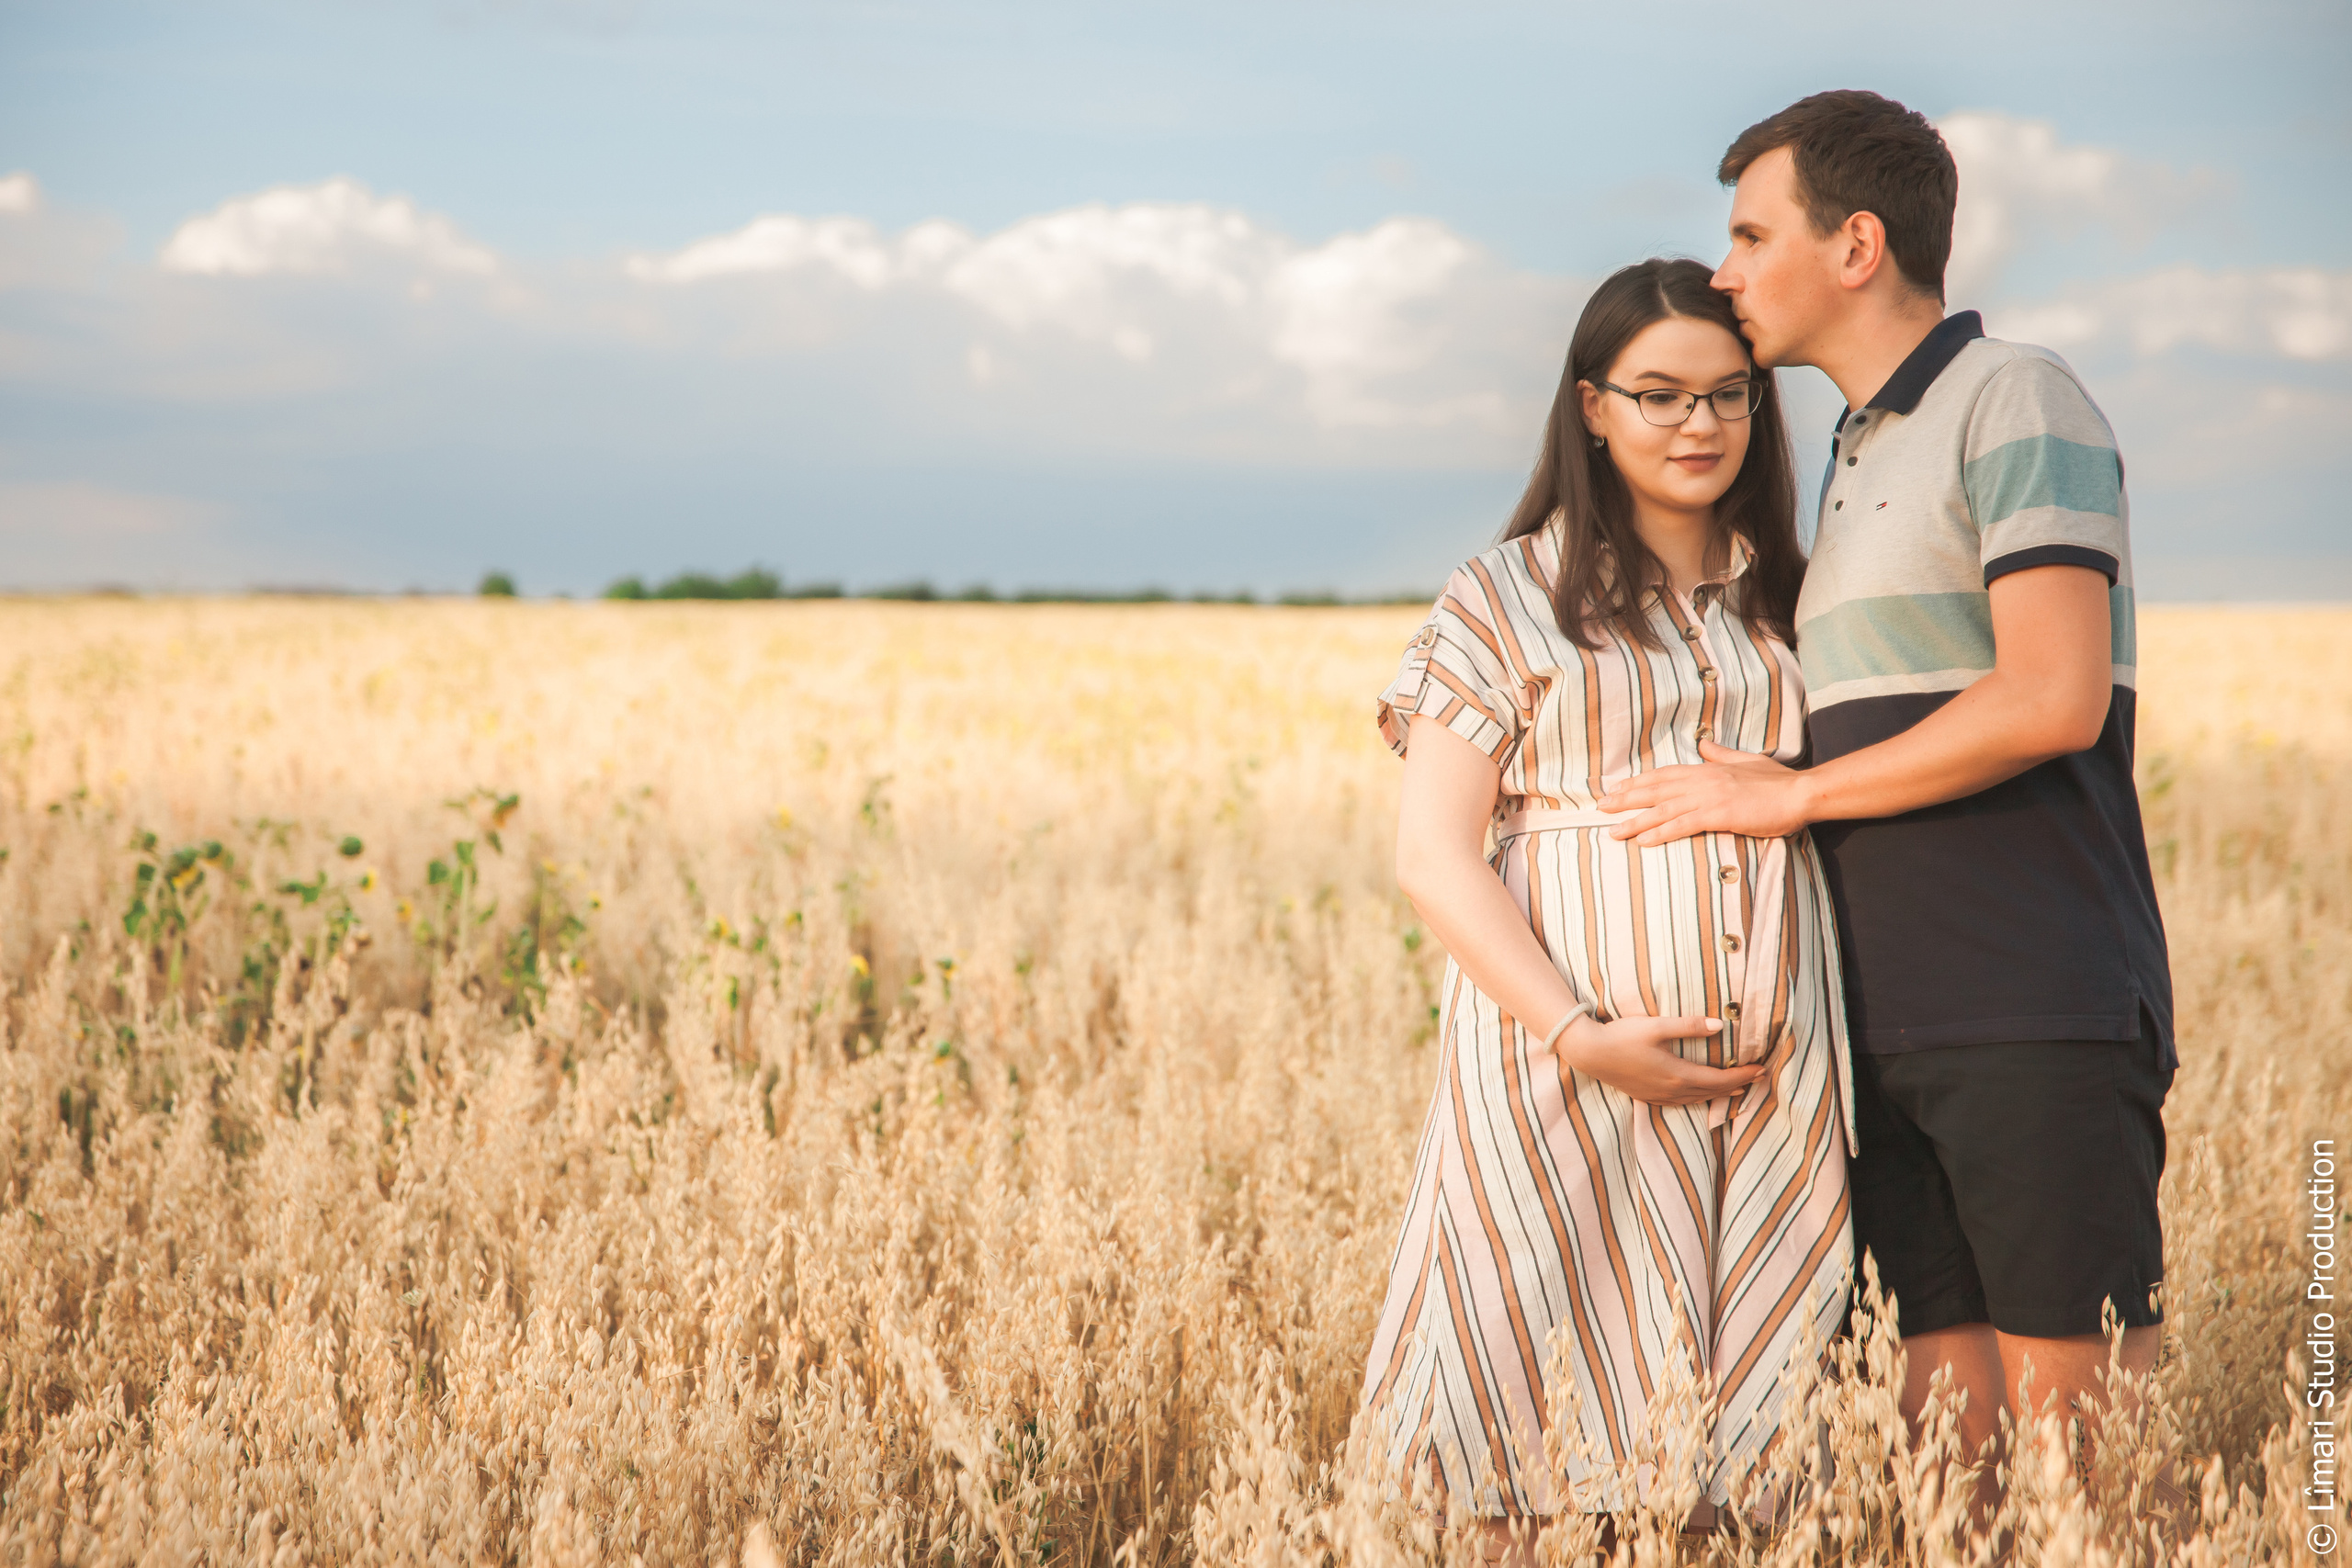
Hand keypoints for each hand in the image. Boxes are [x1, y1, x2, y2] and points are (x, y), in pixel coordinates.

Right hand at [1555, 1013, 1763, 1106]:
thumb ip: (1689, 1026)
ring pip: (1698, 1100)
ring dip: (1719, 1094)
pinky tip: (1699, 1094)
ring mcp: (1659, 1095)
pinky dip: (1698, 1099)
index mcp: (1678, 1074)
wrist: (1590, 1053)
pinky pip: (1682, 1102)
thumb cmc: (1621, 1036)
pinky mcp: (1647, 1096)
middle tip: (1758, 1079)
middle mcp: (1672, 1090)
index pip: (1720, 1079)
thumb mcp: (1656, 1026)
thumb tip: (1719, 1026)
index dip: (1744, 1075)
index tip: (1761, 1070)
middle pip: (1713, 1092)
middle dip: (1738, 1085)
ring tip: (1736, 1090)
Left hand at [1594, 739, 1811, 846]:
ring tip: (1612, 831)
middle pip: (1655, 790)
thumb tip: (1704, 744)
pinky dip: (1661, 832)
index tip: (1616, 788)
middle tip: (1600, 808)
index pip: (1663, 775)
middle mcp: (1703, 780)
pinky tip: (1643, 840)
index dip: (1637, 782)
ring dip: (1635, 821)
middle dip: (1625, 799)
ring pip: (1663, 809)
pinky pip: (1683, 825)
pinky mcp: (1720, 815)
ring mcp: (1710, 797)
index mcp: (1708, 769)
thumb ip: (1721, 754)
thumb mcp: (1746, 761)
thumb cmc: (1778, 781)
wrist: (1800, 793)